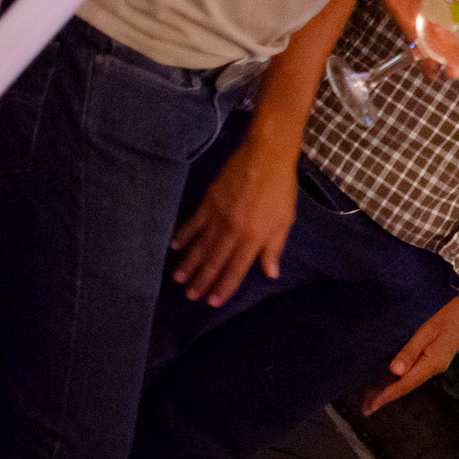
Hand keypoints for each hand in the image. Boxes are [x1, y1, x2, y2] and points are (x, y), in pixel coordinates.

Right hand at [170, 140, 297, 305]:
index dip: (224, 287)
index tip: (212, 301)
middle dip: (202, 281)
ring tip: (179, 279)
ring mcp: (217, 216)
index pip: (236, 269)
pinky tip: (174, 248)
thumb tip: (271, 273)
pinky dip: (182, 236)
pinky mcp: (208, 202)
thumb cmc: (280, 189)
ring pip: (200, 246)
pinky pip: (192, 223)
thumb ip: (274, 249)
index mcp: (253, 238)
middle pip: (214, 261)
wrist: (266, 157)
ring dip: (189, 264)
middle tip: (190, 296)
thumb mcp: (285, 221)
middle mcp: (232, 231)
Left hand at [363, 296, 458, 414]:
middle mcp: (435, 369)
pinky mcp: (436, 362)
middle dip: (388, 397)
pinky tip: (392, 383)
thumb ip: (409, 352)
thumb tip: (394, 371)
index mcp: (432, 363)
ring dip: (394, 391)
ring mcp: (437, 366)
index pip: (406, 383)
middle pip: (408, 387)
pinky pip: (416, 376)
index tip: (373, 405)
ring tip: (375, 399)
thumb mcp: (426, 332)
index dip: (388, 395)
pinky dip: (402, 382)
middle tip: (368, 408)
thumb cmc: (446, 318)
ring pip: (412, 383)